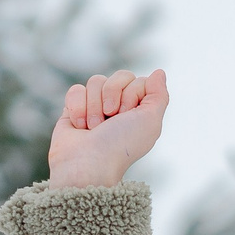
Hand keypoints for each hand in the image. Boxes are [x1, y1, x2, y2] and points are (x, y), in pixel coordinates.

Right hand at [47, 68, 168, 188]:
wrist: (87, 163)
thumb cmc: (120, 145)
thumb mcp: (150, 121)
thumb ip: (159, 95)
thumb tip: (159, 72)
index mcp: (139, 111)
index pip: (138, 80)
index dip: (131, 94)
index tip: (126, 116)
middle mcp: (120, 108)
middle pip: (119, 76)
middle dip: (113, 96)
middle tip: (110, 120)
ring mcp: (96, 107)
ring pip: (96, 81)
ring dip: (94, 106)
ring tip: (93, 128)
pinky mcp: (74, 109)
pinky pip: (76, 89)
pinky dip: (77, 107)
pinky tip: (79, 125)